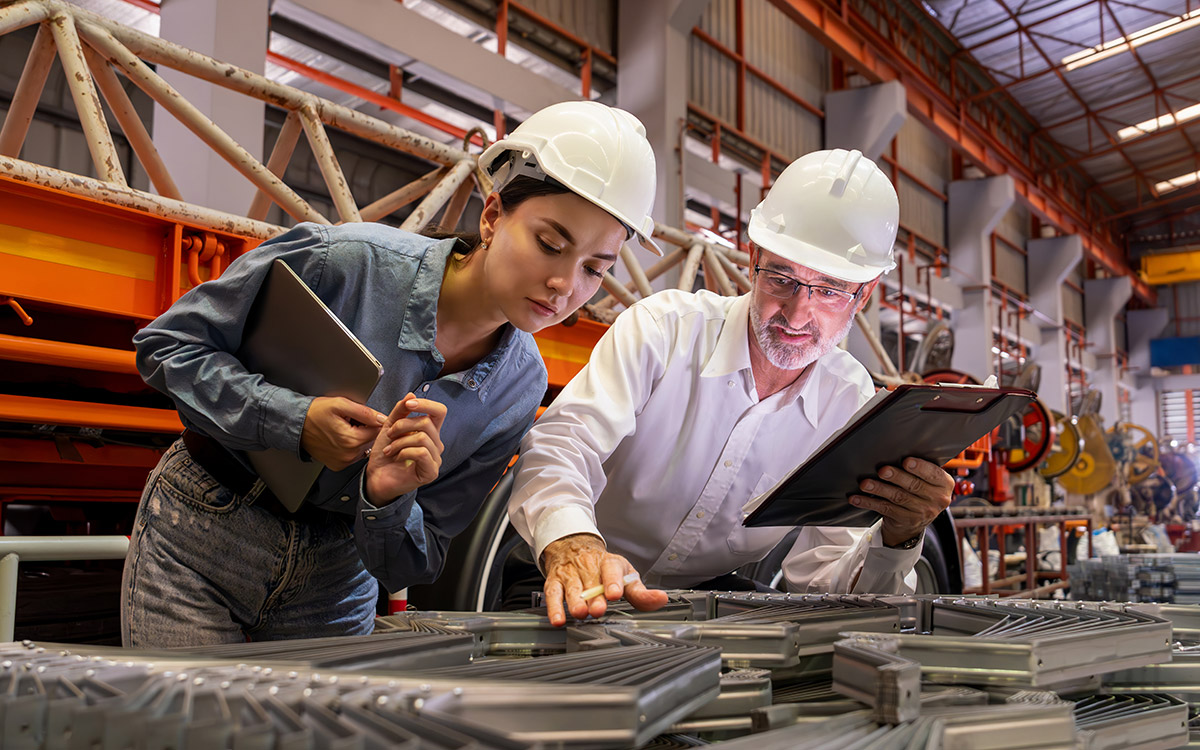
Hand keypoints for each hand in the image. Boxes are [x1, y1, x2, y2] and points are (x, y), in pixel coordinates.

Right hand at [300, 396, 385, 470]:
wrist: (296, 424)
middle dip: (364, 429)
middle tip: (349, 421)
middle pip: (370, 440)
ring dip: (357, 438)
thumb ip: (364, 412)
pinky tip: (339, 438)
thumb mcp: (340, 404)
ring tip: (342, 429)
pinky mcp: (337, 465)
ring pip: (362, 448)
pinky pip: (353, 455)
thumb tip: (382, 418)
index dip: (370, 420)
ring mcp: (342, 462)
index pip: (377, 430)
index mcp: (351, 440)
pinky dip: (350, 447)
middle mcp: (348, 455)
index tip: (360, 416)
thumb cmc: (315, 413)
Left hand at [364, 394, 446, 505]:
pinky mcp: (431, 472)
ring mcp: (435, 459)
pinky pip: (421, 453)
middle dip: (402, 426)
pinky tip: (397, 457)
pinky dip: (404, 452)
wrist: (375, 477)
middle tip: (390, 435)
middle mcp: (435, 444)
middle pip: (427, 423)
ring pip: (422, 438)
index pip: (439, 411)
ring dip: (400, 442)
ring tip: (390, 449)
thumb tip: (411, 394)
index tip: (409, 404)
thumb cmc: (385, 454)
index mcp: (429, 432)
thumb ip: (400, 411)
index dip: (426, 404)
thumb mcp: (389, 427)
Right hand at [540, 533, 668, 626]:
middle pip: (591, 582)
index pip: (611, 569)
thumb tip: (660, 600)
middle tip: (598, 610)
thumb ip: (641, 592)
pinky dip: (554, 607)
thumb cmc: (603, 567)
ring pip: (572, 588)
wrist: (573, 547)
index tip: (615, 594)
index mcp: (609, 563)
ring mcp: (571, 574)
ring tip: (580, 613)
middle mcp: (588, 567)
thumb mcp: (624, 574)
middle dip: (594, 597)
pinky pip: (553, 594)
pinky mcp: (555, 582)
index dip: (613, 581)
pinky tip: (557, 619)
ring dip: (575, 602)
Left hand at [849, 457, 953, 546]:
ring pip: (898, 497)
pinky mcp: (906, 521)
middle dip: (896, 477)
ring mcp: (922, 512)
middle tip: (882, 470)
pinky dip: (869, 502)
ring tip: (865, 484)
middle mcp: (937, 499)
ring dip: (879, 489)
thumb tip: (896, 449)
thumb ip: (920, 468)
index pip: (933, 474)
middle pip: (914, 485)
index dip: (920, 467)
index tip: (906, 461)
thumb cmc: (919, 491)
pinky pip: (885, 509)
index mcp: (944, 484)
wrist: (915, 521)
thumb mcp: (928, 480)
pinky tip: (857, 498)